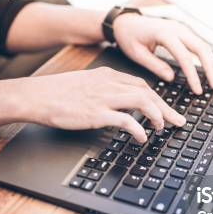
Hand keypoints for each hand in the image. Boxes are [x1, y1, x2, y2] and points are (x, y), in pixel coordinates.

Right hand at [25, 67, 186, 142]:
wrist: (35, 96)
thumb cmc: (56, 93)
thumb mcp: (85, 84)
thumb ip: (103, 90)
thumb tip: (117, 104)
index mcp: (107, 75)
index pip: (141, 84)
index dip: (158, 98)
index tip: (166, 109)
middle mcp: (109, 84)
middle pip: (148, 93)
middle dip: (166, 108)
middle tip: (177, 121)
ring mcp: (103, 98)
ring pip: (143, 102)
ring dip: (157, 116)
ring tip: (162, 129)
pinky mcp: (96, 113)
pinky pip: (127, 120)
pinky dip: (139, 129)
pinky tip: (142, 138)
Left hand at [112, 14, 212, 93]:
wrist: (126, 21)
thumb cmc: (129, 37)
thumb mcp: (137, 54)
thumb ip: (155, 65)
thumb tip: (171, 78)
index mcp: (164, 33)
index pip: (184, 57)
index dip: (193, 75)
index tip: (197, 90)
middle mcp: (177, 28)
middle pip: (201, 49)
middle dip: (210, 69)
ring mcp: (182, 28)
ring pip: (203, 46)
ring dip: (212, 64)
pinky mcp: (183, 32)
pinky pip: (199, 45)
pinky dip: (207, 58)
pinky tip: (211, 70)